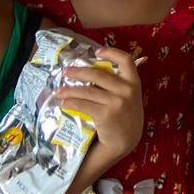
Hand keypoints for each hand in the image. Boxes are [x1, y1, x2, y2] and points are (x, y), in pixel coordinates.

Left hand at [56, 47, 142, 164]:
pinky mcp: (104, 114)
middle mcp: (127, 90)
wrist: (125, 141)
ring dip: (69, 90)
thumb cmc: (125, 117)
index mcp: (134, 83)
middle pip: (98, 74)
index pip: (126, 60)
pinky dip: (70, 102)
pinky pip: (82, 104)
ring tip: (59, 91)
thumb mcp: (130, 97)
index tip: (96, 52)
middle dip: (78, 72)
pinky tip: (64, 103)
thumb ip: (119, 85)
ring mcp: (116, 102)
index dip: (111, 53)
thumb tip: (92, 72)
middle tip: (66, 72)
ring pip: (86, 91)